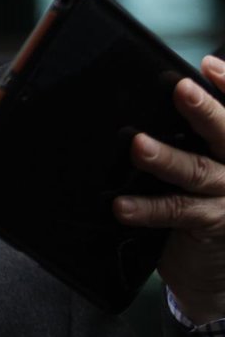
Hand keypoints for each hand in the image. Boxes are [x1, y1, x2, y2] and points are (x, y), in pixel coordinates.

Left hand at [114, 54, 224, 323]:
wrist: (216, 271)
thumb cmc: (200, 201)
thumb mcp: (199, 163)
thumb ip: (186, 134)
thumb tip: (147, 94)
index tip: (208, 65)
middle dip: (204, 110)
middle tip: (182, 89)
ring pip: (197, 172)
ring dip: (166, 157)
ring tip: (138, 146)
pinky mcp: (210, 225)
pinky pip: (177, 212)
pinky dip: (148, 208)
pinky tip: (122, 205)